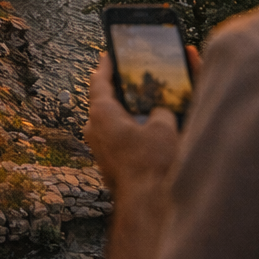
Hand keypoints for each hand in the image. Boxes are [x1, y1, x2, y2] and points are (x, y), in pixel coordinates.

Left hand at [85, 47, 197, 192]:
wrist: (149, 204)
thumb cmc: (153, 162)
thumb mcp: (164, 127)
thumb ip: (161, 112)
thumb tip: (160, 114)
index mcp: (101, 113)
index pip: (99, 81)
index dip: (106, 66)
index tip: (109, 54)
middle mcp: (95, 130)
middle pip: (108, 102)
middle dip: (122, 91)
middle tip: (134, 78)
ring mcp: (101, 150)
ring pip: (116, 123)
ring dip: (131, 113)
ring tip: (150, 103)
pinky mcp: (112, 166)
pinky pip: (122, 141)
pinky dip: (136, 131)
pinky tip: (152, 131)